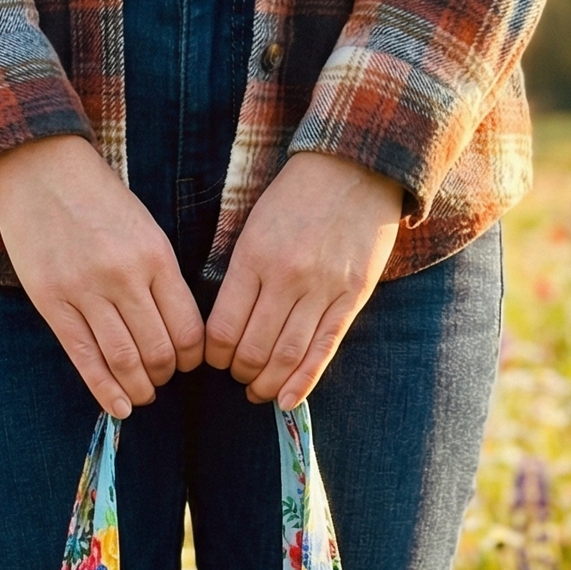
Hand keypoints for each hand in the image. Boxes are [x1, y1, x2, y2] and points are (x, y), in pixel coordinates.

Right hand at [0, 135, 203, 415]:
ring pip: (123, 359)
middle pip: (158, 350)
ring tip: (142, 395)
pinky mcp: (52, 301)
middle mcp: (124, 276)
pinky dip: (104, 389)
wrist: (40, 167)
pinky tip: (119, 407)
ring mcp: (85, 291)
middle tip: (162, 379)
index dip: (193, 357)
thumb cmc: (97, 198)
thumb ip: (161, 275)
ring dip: (139, 387)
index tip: (189, 363)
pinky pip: (84, 357)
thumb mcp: (144, 227)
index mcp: (155, 256)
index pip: (188, 327)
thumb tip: (176, 329)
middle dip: (165, 375)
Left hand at [204, 152, 401, 406]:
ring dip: (268, 383)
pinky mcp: (352, 297)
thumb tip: (225, 328)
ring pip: (288, 355)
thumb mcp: (254, 227)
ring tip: (259, 392)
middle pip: (254, 348)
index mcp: (254, 258)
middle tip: (238, 378)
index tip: (215, 360)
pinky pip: (324, 349)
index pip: (224, 327)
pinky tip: (288, 400)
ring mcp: (322, 289)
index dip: (215, 355)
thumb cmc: (296, 198)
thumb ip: (242, 275)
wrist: (355, 169)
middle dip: (240, 373)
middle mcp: (286, 278)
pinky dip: (304, 380)